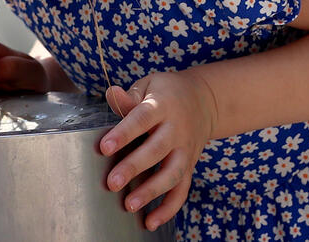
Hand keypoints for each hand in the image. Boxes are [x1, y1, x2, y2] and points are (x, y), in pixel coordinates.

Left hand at [98, 70, 217, 231]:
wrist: (204, 100)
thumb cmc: (165, 93)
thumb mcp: (149, 85)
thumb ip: (129, 96)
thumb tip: (112, 94)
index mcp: (163, 106)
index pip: (142, 120)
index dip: (124, 133)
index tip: (104, 147)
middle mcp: (177, 129)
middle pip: (156, 150)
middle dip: (134, 168)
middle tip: (112, 183)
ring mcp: (185, 150)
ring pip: (172, 174)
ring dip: (151, 191)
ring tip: (129, 205)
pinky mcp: (189, 166)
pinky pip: (182, 190)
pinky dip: (168, 208)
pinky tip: (150, 222)